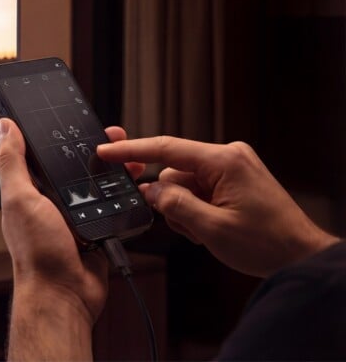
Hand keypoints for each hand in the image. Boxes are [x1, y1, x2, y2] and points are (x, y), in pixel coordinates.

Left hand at [0, 118, 110, 323]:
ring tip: (130, 155)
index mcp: (31, 189)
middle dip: (94, 147)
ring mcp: (76, 213)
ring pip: (98, 181)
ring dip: (115, 167)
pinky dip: (126, 192)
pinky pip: (114, 203)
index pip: (41, 151)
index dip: (54, 132)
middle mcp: (52, 199)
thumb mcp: (20, 198)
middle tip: (112, 135)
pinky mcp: (98, 226)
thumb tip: (3, 126)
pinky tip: (136, 181)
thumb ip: (12, 162)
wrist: (65, 293)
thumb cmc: (37, 252)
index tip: (71, 113)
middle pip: (75, 163)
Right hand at [97, 135, 339, 277]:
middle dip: (170, 200)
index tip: (106, 151)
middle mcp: (227, 157)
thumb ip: (174, 205)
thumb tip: (150, 190)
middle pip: (173, 171)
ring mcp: (231, 168)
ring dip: (184, 210)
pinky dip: (195, 210)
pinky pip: (197, 190)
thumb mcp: (211, 228)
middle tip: (186, 225)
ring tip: (205, 232)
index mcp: (224, 161)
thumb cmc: (268, 243)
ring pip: (182, 184)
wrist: (300, 257)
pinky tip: (210, 228)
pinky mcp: (232, 180)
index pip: (166, 148)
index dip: (132, 151)